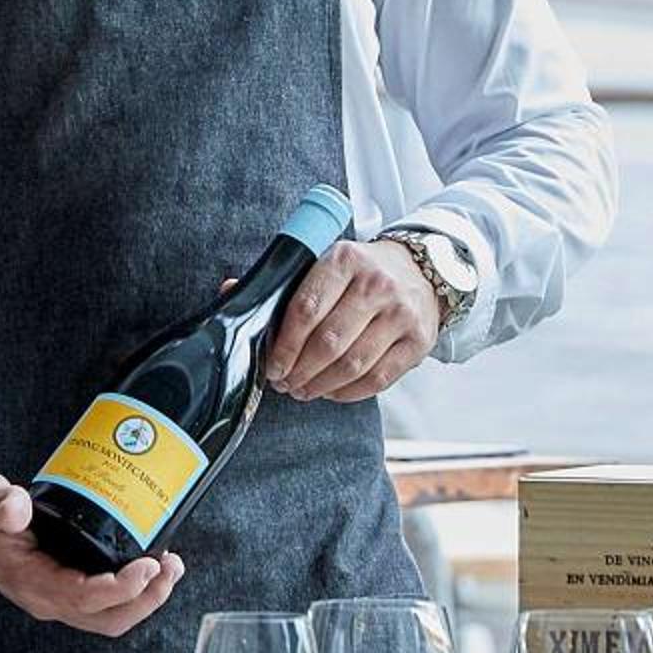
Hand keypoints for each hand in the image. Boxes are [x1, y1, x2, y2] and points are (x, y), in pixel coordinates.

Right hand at [0, 466, 186, 636]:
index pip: (84, 598)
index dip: (121, 588)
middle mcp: (46, 599)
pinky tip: (147, 564)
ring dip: (145, 599)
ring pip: (109, 617)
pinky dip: (132, 591)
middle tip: (170, 567)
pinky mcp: (64, 588)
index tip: (147, 565)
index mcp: (30, 582)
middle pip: (107, 619)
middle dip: (146, 600)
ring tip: (169, 568)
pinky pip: (104, 604)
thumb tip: (15, 507)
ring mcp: (56, 598)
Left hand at [263, 238, 438, 402]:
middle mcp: (377, 284)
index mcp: (345, 260)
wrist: (422, 270)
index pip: (306, 310)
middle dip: (300, 371)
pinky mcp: (418, 341)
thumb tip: (231, 290)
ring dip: (321, 386)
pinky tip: (332, 391)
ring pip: (353, 365)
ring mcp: (401, 314)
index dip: (284, 346)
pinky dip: (349, 392)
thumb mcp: (325, 263)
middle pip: (329, 342)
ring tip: (303, 390)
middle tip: (285, 384)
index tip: (272, 366)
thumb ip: (283, 282)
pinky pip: (378, 378)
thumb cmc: (361, 272)